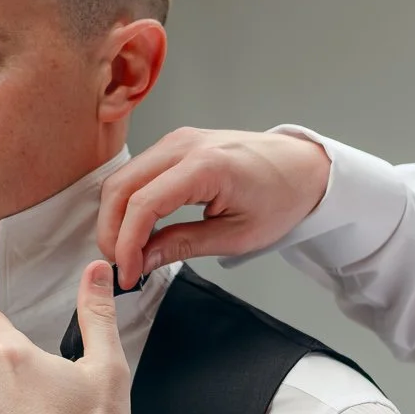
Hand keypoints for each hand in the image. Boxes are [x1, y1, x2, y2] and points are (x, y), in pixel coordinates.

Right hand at [97, 127, 333, 288]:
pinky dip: (129, 202)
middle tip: (120, 266)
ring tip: (128, 252)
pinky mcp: (176, 144)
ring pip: (123, 178)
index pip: (144, 204)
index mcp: (206, 166)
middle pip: (121, 187)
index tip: (127, 273)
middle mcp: (184, 145)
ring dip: (116, 217)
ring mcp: (177, 140)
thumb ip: (184, 245)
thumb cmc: (282, 198)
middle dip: (111, 231)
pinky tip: (138, 230)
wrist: (304, 167)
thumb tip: (143, 261)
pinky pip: (138, 172)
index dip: (127, 243)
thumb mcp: (237, 235)